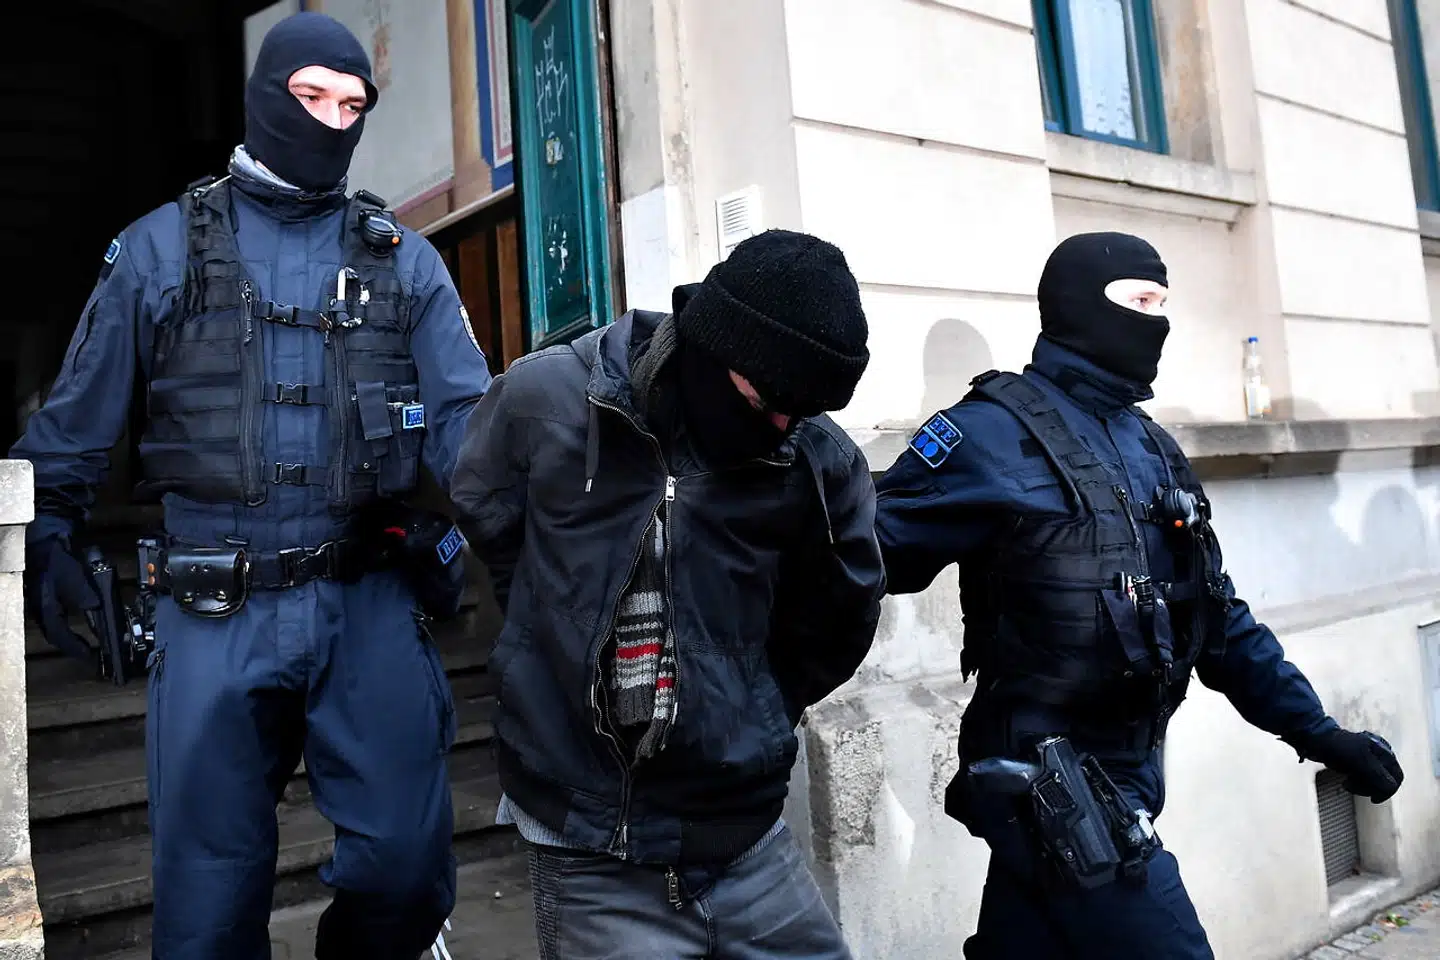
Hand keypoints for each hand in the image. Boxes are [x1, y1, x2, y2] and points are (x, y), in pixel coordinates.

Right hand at [22, 535, 98, 659]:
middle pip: (55, 636)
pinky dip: (66, 627)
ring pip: (54, 628)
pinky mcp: (46, 599)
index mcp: (47, 606)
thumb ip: (85, 593)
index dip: (73, 647)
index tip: (87, 656)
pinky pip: (55, 620)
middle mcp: (42, 609)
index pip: (58, 635)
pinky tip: (78, 625)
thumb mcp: (74, 575)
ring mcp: (42, 605)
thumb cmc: (55, 560)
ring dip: (68, 639)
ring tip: (83, 645)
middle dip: (70, 647)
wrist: (42, 544)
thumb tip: (95, 607)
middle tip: (86, 654)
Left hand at [1300, 728, 1403, 803]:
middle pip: (1385, 781)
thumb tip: (1391, 788)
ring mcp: (1367, 757)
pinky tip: (1344, 779)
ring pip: (1373, 781)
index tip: (1373, 799)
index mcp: (1385, 751)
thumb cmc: (1338, 748)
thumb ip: (1380, 776)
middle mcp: (1379, 753)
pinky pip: (1362, 778)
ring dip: (1361, 786)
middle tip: (1351, 786)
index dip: (1387, 791)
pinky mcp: (1356, 761)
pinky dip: (1355, 782)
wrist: (1314, 739)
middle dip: (1369, 787)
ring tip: (1346, 783)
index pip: (1396, 778)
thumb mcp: (1361, 763)